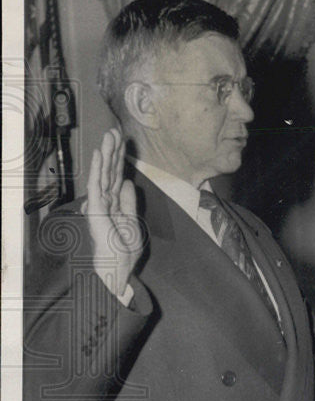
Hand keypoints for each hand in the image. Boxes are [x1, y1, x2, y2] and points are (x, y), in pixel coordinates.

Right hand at [82, 129, 141, 295]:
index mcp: (116, 204)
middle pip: (110, 171)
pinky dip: (97, 169)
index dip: (120, 159)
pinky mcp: (95, 210)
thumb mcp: (133, 222)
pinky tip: (99, 154)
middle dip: (112, 151)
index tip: (122, 142)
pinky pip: (97, 186)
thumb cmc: (124, 251)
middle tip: (114, 131)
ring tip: (108, 135)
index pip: (117, 176)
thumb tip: (126, 183)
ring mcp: (99, 204)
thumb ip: (129, 202)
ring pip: (103, 174)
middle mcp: (106, 201)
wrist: (118, 269)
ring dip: (105, 154)